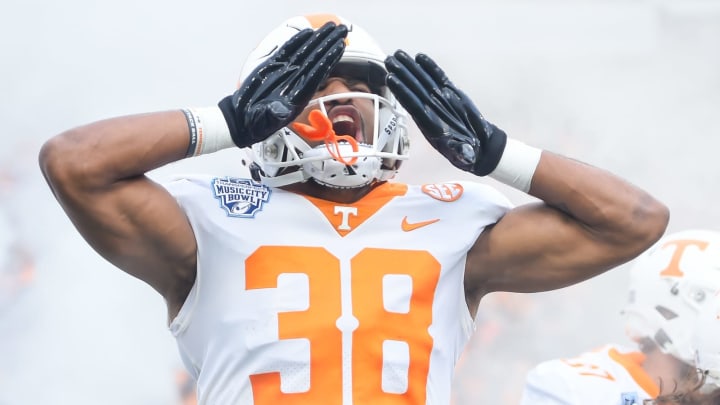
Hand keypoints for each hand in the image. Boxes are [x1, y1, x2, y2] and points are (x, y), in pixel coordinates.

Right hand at [218, 22, 348, 147]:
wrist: (242, 119)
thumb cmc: (255, 123)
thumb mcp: (265, 121)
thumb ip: (275, 115)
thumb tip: (283, 111)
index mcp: (298, 96)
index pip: (317, 74)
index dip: (328, 60)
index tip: (339, 47)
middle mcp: (295, 83)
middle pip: (316, 60)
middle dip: (329, 44)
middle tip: (341, 30)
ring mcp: (285, 73)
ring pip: (305, 53)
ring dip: (318, 40)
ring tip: (330, 28)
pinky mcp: (274, 67)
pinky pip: (288, 52)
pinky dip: (297, 42)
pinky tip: (307, 33)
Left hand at [384, 50, 506, 175]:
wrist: (478, 147)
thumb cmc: (468, 153)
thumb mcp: (465, 156)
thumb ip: (462, 153)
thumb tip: (464, 155)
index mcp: (430, 125)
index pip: (413, 105)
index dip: (402, 91)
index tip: (391, 78)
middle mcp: (431, 110)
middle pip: (414, 89)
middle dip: (402, 74)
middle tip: (390, 59)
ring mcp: (440, 101)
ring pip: (423, 81)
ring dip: (411, 68)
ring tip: (399, 54)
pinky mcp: (451, 94)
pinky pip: (439, 79)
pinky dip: (431, 68)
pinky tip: (420, 57)